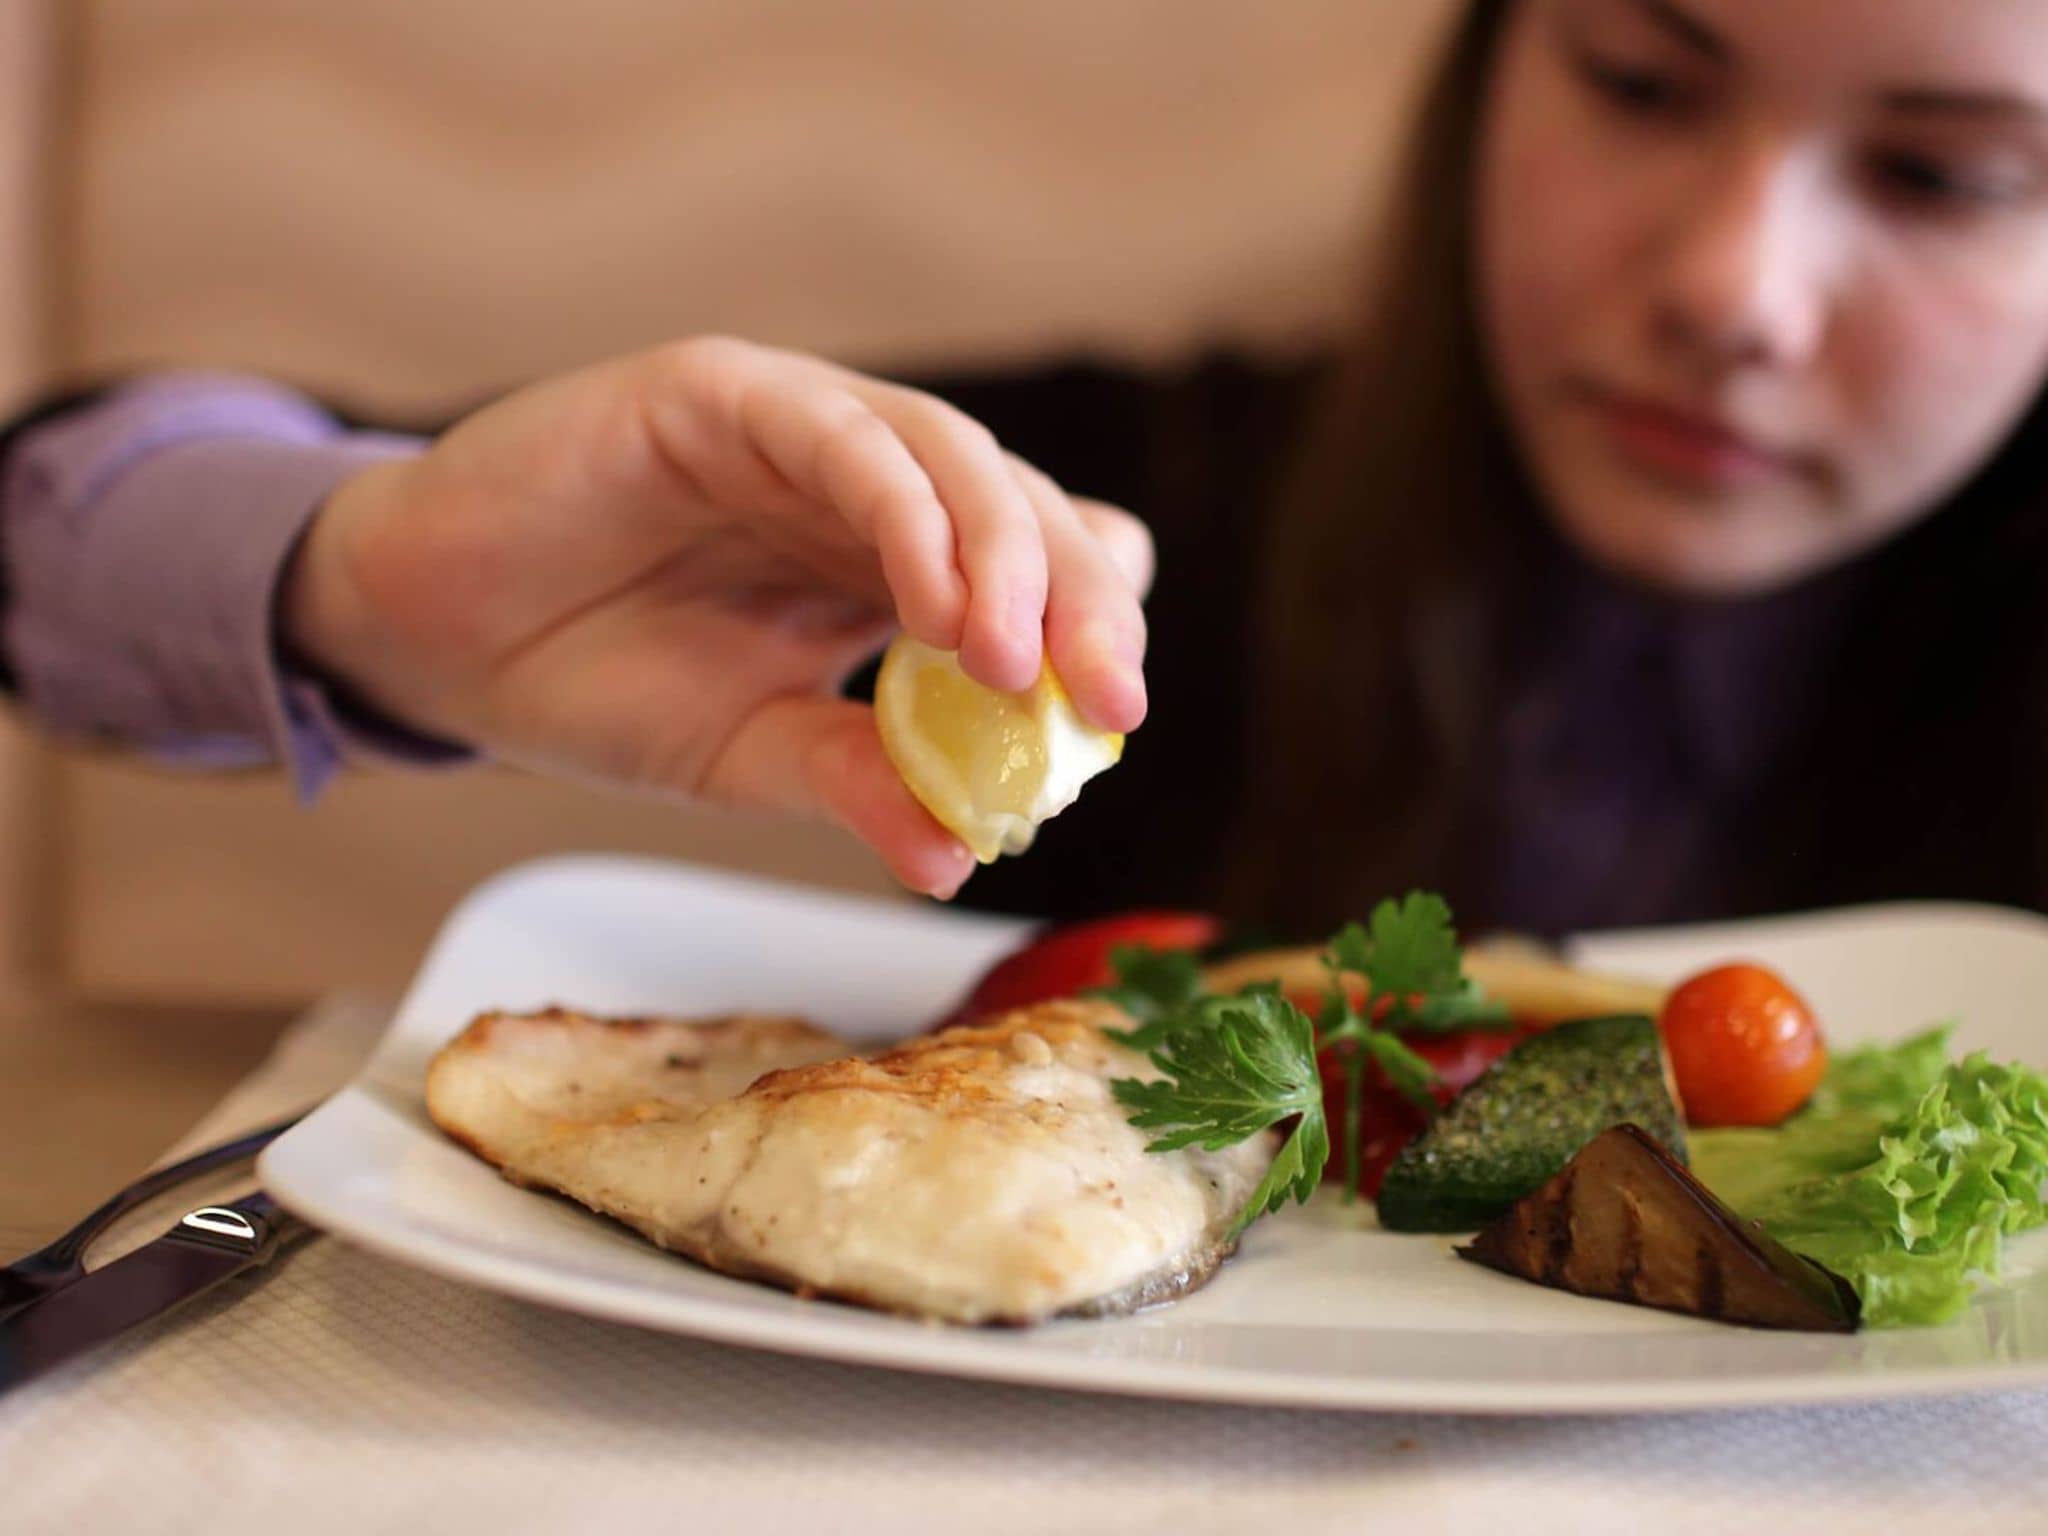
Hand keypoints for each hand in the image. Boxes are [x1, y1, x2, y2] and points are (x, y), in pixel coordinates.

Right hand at [282, 337, 1152, 897]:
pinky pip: (839, 434)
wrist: (429, 636)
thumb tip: (961, 856)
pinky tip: (935, 603)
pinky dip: (903, 513)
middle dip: (1077, 602)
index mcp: (888, 564)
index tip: (1115, 724)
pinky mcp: (722, 391)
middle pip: (1022, 509)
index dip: (1090, 629)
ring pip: (951, 457)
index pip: (1035, 574)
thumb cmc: (590, 679)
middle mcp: (864, 485)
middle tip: (1106, 702)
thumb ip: (854, 781)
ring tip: (1018, 664)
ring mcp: (799, 426)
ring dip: (1004, 557)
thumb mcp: (745, 754)